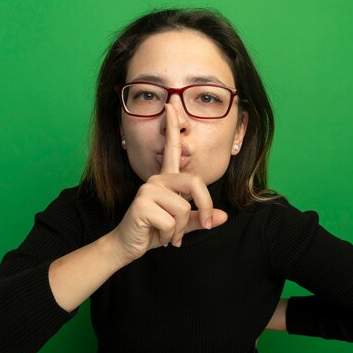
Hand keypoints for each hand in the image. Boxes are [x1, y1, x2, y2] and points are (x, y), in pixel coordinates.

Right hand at [110, 104, 227, 263]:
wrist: (128, 246)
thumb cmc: (153, 231)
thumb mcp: (181, 225)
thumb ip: (200, 218)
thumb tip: (223, 216)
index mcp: (166, 180)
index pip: (172, 150)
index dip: (172, 128)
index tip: (171, 106)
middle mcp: (157, 180)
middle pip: (195, 182)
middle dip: (204, 207)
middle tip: (203, 224)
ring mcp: (148, 189)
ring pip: (183, 207)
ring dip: (179, 229)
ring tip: (167, 234)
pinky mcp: (142, 203)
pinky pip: (171, 220)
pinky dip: (168, 235)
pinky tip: (157, 235)